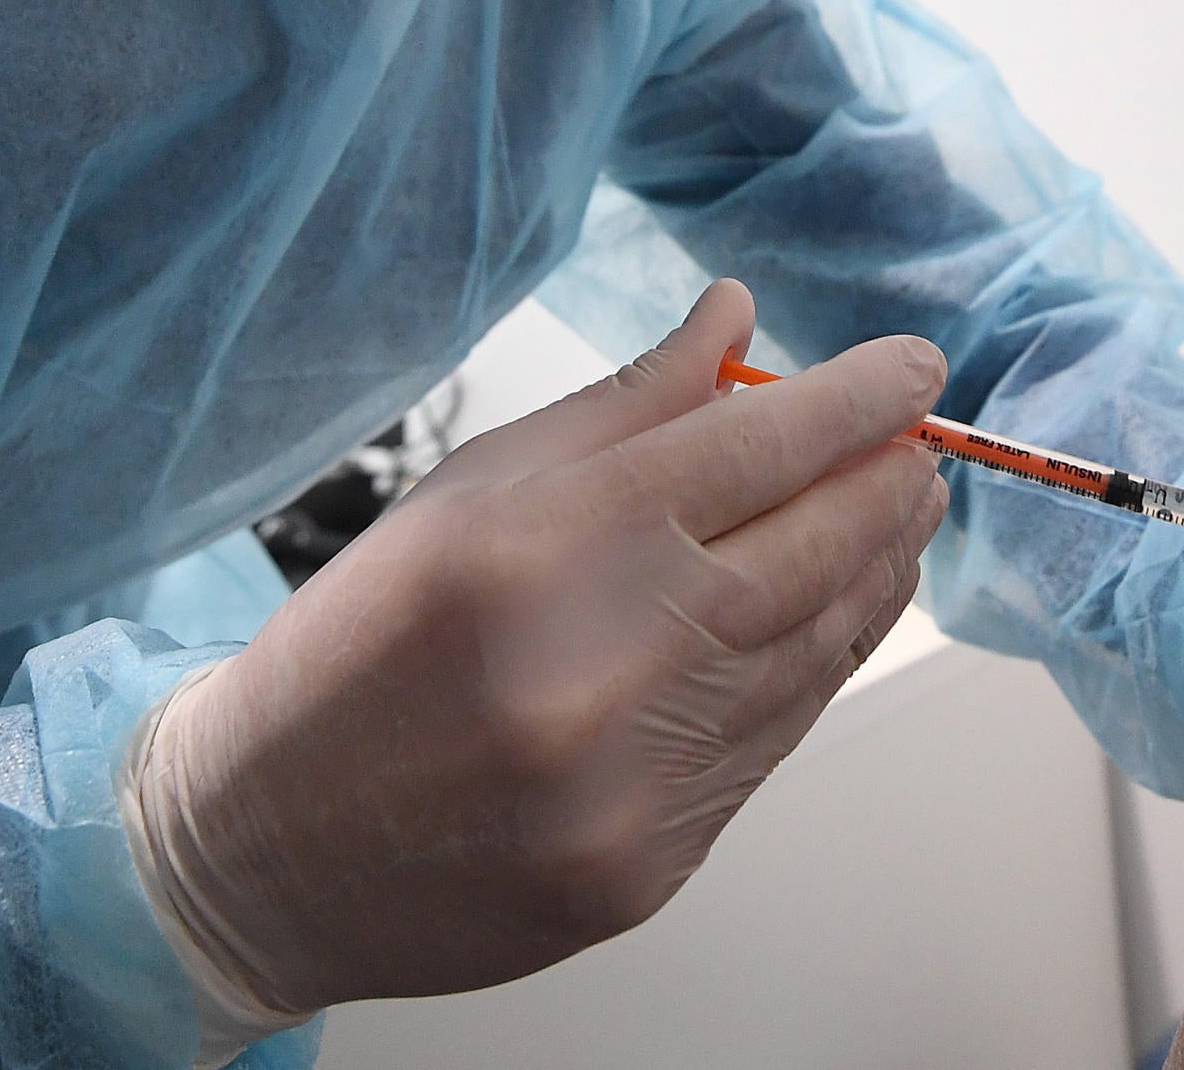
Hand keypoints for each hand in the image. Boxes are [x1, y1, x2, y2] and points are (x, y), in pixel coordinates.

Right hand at [117, 282, 946, 1033]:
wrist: (262, 849)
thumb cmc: (360, 651)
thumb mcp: (471, 490)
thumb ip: (624, 406)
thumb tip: (738, 321)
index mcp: (553, 545)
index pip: (761, 444)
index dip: (859, 399)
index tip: (915, 369)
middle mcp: (606, 661)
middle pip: (816, 545)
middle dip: (889, 482)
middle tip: (922, 444)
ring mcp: (636, 778)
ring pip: (815, 648)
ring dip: (877, 572)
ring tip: (900, 518)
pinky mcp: (653, 862)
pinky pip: (776, 739)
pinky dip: (823, 664)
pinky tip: (841, 616)